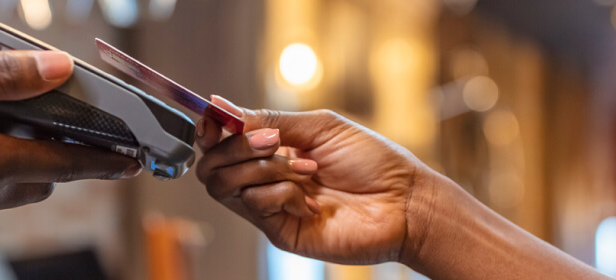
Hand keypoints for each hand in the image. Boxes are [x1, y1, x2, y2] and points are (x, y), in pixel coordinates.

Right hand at [194, 96, 435, 263]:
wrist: (405, 202)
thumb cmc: (373, 162)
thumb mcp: (320, 126)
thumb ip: (269, 119)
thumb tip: (220, 106)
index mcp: (273, 150)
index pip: (221, 142)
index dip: (211, 128)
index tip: (216, 119)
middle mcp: (265, 179)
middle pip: (212, 166)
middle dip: (237, 148)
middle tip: (273, 142)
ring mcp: (270, 208)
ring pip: (226, 185)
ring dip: (265, 169)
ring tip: (306, 170)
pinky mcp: (279, 232)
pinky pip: (255, 205)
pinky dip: (283, 193)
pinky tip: (312, 199)